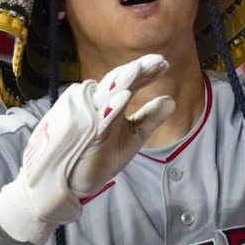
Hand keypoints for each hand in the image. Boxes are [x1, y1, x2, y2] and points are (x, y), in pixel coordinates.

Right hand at [0, 54, 174, 244]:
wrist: (72, 183)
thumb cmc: (100, 157)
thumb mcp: (133, 137)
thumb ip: (150, 118)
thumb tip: (171, 99)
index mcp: (110, 103)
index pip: (130, 82)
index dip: (147, 72)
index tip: (165, 64)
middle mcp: (98, 104)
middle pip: (118, 81)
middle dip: (138, 70)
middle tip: (158, 60)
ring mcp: (88, 116)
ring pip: (106, 94)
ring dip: (122, 80)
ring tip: (139, 68)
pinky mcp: (83, 133)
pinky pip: (98, 117)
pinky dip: (111, 106)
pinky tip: (124, 96)